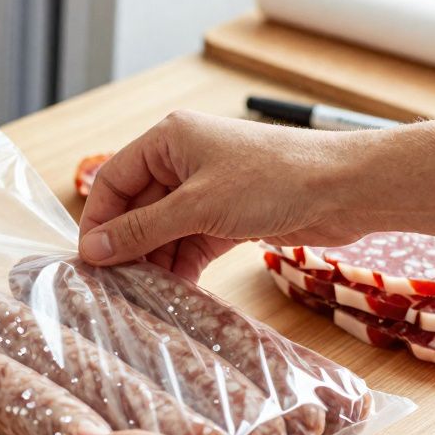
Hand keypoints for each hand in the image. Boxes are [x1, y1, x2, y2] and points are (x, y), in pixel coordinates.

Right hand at [78, 110, 370, 280]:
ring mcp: (207, 189)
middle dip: (128, 247)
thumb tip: (95, 250)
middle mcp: (183, 160)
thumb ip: (143, 229)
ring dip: (155, 260)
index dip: (99, 221)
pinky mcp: (229, 215)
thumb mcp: (197, 207)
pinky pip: (191, 242)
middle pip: (137, 208)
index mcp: (168, 139)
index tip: (89, 262)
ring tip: (143, 295)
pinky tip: (174, 292)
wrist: (345, 189)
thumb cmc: (274, 180)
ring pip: (164, 229)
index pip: (113, 180)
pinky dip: (182, 265)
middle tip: (114, 287)